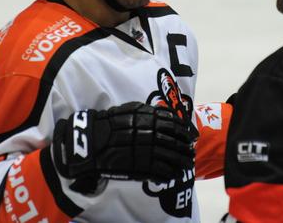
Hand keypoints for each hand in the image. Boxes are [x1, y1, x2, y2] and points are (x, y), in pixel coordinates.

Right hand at [52, 102, 195, 191]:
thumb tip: (171, 116)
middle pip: (175, 142)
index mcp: (148, 118)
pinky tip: (173, 174)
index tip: (190, 135)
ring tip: (186, 164)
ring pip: (171, 157)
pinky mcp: (139, 167)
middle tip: (190, 151)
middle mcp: (149, 133)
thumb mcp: (131, 110)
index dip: (185, 131)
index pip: (174, 124)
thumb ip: (150, 112)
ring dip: (181, 161)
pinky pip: (159, 171)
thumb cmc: (111, 122)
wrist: (92, 141)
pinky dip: (169, 173)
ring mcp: (145, 151)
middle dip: (186, 148)